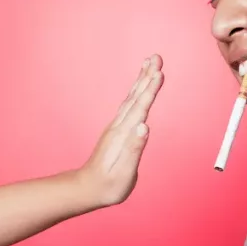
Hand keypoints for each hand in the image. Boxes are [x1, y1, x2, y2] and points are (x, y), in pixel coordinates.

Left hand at [78, 54, 163, 206]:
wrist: (87, 188)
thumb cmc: (108, 185)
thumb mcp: (124, 172)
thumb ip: (134, 149)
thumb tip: (144, 126)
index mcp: (124, 135)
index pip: (140, 108)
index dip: (150, 90)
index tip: (159, 71)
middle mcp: (119, 127)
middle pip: (136, 97)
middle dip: (147, 77)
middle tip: (156, 57)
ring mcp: (117, 127)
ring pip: (132, 98)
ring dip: (142, 80)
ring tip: (150, 64)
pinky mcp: (117, 130)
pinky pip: (129, 105)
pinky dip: (136, 92)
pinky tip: (139, 87)